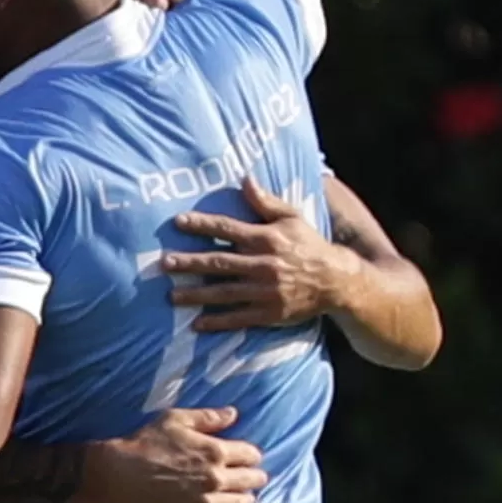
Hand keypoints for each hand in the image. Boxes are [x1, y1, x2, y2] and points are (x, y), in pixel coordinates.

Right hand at [85, 407, 266, 502]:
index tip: (248, 456)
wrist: (120, 474)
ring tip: (243, 496)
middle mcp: (217, 479)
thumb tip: (234, 414)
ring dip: (246, 498)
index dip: (252, 454)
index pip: (251, 455)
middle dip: (255, 476)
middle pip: (252, 480)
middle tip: (253, 476)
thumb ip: (208, 417)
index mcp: (215, 452)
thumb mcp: (176, 419)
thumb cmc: (146, 442)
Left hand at [162, 178, 362, 330]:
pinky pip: (239, 318)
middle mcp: (263, 265)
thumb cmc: (309, 245)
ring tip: (172, 295)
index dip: (202, 225)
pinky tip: (197, 324)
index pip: (227, 229)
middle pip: (219, 262)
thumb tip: (245, 178)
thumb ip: (266, 201)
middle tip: (164, 263)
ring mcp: (265, 291)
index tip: (178, 222)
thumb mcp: (292, 218)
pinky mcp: (269, 313)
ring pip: (224, 292)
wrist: (337, 282)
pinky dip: (217, 322)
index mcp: (267, 239)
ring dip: (196, 294)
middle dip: (190, 262)